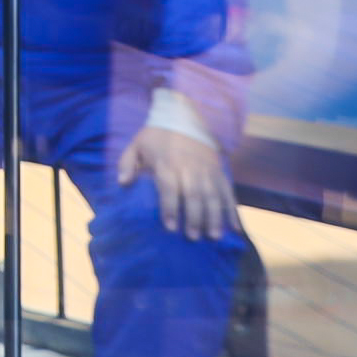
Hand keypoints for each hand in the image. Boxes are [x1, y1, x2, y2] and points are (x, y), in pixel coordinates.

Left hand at [117, 122, 237, 239]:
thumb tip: (122, 182)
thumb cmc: (157, 137)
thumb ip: (128, 163)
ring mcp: (208, 171)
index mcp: (167, 163)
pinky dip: (232, 211)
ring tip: (214, 236)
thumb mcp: (137, 144)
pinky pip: (228, 193)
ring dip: (215, 218)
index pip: (169, 187)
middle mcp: (190, 168)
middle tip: (192, 237)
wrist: (187, 118)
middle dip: (194, 217)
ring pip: (213, 196)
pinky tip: (235, 228)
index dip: (170, 208)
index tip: (170, 227)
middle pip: (194, 195)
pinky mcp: (220, 173)